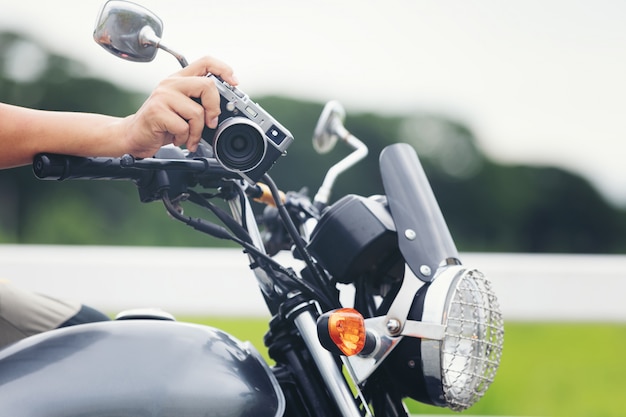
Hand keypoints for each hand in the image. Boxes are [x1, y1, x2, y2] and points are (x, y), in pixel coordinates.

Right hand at [121, 56, 237, 157]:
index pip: (205, 62)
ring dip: (197, 132)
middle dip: (214, 109)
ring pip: (197, 112)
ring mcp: (163, 96)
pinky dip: (184, 138)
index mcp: (179, 79)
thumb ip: (200, 103)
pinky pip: (184, 127)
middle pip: (206, 85)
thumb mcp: (183, 109)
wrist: (135, 135)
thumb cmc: (162, 123)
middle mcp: (171, 84)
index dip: (223, 69)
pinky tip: (176, 138)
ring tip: (188, 136)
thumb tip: (223, 108)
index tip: (234, 83)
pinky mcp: (157, 111)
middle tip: (211, 123)